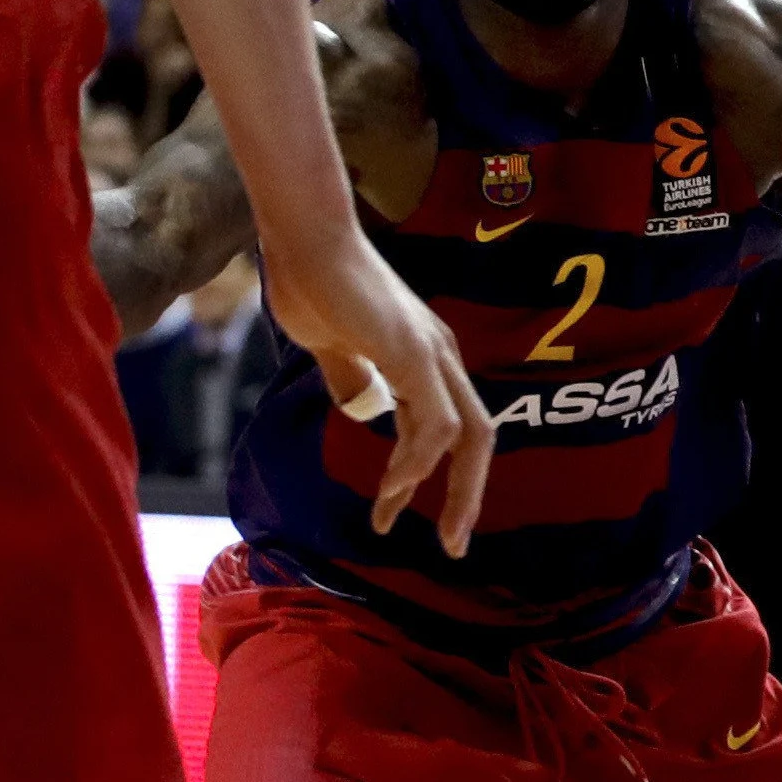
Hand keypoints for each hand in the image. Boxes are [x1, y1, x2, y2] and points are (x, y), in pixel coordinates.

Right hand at [258, 213, 492, 555]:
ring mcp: (433, 354)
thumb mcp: (333, 345)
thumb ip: (352, 378)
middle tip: (451, 544)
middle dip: (466, 496)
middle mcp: (442, 357)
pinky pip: (433, 422)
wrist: (302, 237)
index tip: (418, 513)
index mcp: (428, 357)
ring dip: (430, 486)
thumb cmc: (311, 282)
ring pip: (462, 437)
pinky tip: (391, 484)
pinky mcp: (414, 353)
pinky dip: (416, 460)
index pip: (456, 426)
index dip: (446, 473)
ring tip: (388, 515)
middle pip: (478, 439)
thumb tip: (359, 409)